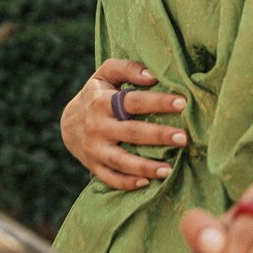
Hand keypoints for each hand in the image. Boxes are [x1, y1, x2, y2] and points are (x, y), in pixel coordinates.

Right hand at [60, 58, 188, 190]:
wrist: (68, 123)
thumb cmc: (96, 94)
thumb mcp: (106, 74)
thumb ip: (128, 69)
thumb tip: (153, 75)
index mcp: (102, 101)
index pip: (133, 101)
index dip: (158, 102)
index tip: (182, 102)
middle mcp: (98, 126)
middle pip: (131, 132)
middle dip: (159, 135)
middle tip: (184, 138)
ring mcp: (94, 149)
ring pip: (121, 161)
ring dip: (146, 166)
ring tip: (169, 169)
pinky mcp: (93, 166)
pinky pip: (111, 178)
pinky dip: (128, 183)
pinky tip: (148, 182)